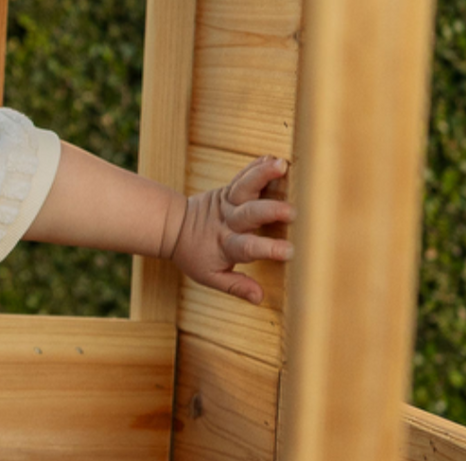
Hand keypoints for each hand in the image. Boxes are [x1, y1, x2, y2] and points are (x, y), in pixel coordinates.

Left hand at [170, 155, 294, 305]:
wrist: (173, 228)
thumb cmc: (196, 256)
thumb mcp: (210, 277)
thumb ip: (236, 286)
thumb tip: (259, 298)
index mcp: (226, 245)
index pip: (248, 248)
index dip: (268, 249)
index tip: (289, 251)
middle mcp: (228, 222)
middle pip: (250, 215)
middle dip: (271, 212)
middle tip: (292, 211)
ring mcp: (228, 202)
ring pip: (245, 187)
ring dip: (263, 176)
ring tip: (281, 165)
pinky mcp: (228, 189)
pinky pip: (243, 175)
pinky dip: (257, 166)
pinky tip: (273, 158)